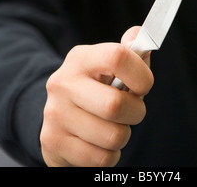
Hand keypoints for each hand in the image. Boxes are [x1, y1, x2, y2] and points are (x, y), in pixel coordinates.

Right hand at [40, 26, 152, 166]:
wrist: (58, 114)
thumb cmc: (95, 87)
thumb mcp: (109, 64)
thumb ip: (130, 51)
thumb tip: (143, 38)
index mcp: (81, 58)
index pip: (117, 57)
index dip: (141, 74)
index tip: (144, 85)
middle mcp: (63, 83)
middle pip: (116, 105)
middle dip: (136, 112)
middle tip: (132, 110)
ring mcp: (55, 114)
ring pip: (113, 136)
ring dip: (122, 136)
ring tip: (112, 126)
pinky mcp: (53, 143)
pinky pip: (101, 158)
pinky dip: (109, 154)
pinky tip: (99, 142)